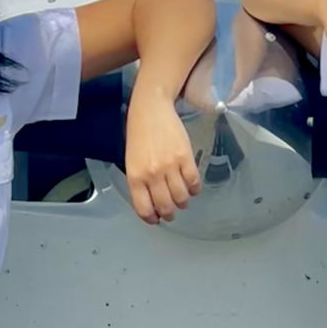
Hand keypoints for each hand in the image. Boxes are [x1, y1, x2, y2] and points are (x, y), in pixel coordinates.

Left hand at [124, 87, 201, 224]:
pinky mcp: (186, 158)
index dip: (152, 218)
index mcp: (135, 177)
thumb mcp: (132, 161)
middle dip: (170, 213)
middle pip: (165, 206)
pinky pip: (194, 182)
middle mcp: (152, 175)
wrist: (151, 109)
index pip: (144, 209)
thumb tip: (153, 201)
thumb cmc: (139, 133)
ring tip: (182, 199)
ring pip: (182, 197)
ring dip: (183, 202)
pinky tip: (192, 186)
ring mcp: (170, 166)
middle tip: (172, 212)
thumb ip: (140, 182)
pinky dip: (194, 189)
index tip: (156, 219)